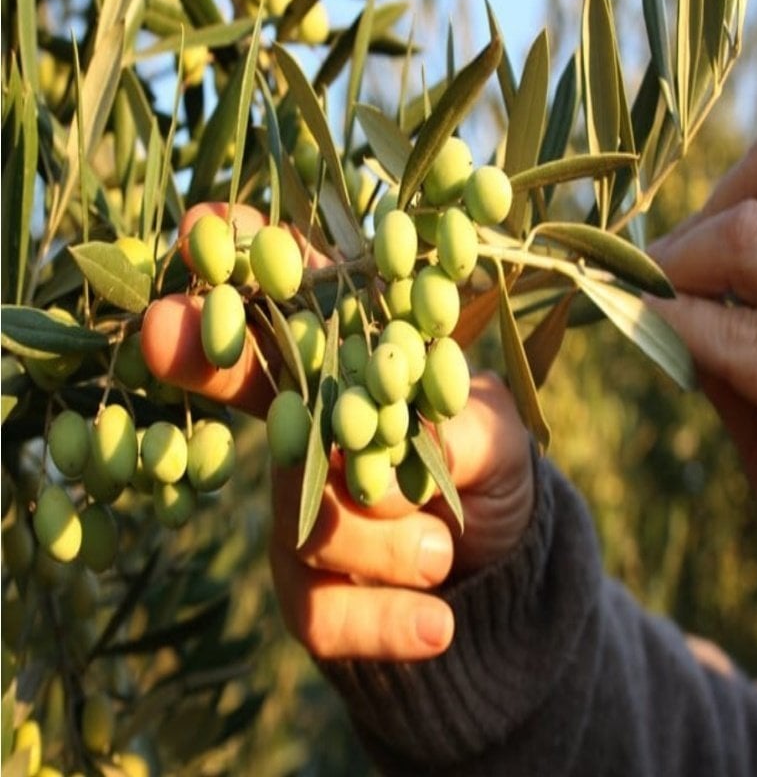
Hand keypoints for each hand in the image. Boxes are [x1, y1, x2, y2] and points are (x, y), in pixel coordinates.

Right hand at [141, 203, 534, 660]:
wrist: (493, 569)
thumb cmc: (488, 472)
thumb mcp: (498, 437)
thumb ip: (472, 428)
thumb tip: (429, 442)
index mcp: (354, 377)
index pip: (295, 313)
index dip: (247, 266)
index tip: (202, 223)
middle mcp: (307, 436)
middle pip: (257, 398)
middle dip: (210, 359)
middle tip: (162, 328)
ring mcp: (296, 516)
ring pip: (308, 518)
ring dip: (388, 540)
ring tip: (449, 552)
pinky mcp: (307, 595)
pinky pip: (322, 613)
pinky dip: (385, 621)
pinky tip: (439, 627)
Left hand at [646, 126, 756, 604]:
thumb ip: (739, 328)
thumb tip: (664, 280)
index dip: (717, 198)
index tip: (664, 257)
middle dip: (693, 218)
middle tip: (652, 277)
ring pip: (747, 236)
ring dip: (668, 269)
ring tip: (643, 310)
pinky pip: (735, 332)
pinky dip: (670, 325)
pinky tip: (644, 333)